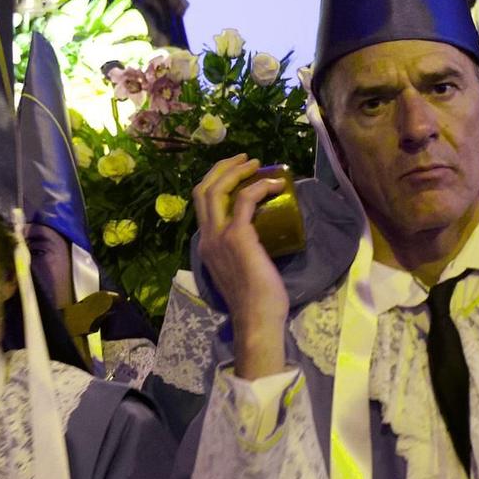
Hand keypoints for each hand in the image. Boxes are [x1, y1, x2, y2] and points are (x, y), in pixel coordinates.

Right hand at [195, 154, 290, 379]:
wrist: (256, 318)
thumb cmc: (255, 300)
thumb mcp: (238, 268)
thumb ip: (239, 250)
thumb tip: (258, 233)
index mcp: (205, 244)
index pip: (202, 203)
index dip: (217, 182)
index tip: (236, 173)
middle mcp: (207, 237)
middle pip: (204, 189)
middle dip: (223, 168)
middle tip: (246, 159)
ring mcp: (219, 236)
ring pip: (218, 189)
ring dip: (238, 171)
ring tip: (257, 163)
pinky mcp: (238, 236)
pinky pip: (246, 199)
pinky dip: (260, 186)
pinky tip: (276, 184)